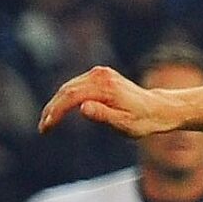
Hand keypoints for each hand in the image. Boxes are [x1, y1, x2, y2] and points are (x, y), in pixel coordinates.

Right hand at [39, 66, 185, 137]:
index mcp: (105, 87)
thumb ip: (104, 116)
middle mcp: (100, 75)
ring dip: (57, 104)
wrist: (159, 109)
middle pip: (66, 90)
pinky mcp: (100, 75)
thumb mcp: (126, 125)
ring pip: (69, 87)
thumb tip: (83, 108)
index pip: (71, 97)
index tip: (46, 127)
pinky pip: (76, 86)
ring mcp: (100, 73)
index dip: (56, 112)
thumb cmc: (144, 121)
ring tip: (48, 122)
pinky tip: (60, 111)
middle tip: (43, 128)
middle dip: (53, 109)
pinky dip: (66, 97)